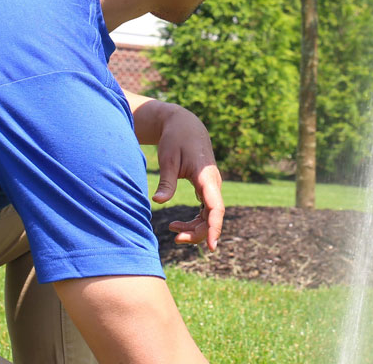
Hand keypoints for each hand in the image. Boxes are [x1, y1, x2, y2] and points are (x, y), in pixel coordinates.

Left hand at [151, 105, 223, 251]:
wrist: (186, 125)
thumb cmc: (176, 140)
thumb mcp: (168, 159)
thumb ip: (166, 181)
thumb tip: (157, 201)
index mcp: (206, 178)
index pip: (215, 208)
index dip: (214, 228)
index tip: (212, 246)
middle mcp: (213, 184)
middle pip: (212, 217)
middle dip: (197, 233)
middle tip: (175, 238)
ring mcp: (211, 187)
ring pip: (209, 216)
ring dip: (194, 228)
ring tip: (172, 229)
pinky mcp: (206, 189)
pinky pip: (205, 211)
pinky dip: (194, 221)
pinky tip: (177, 224)